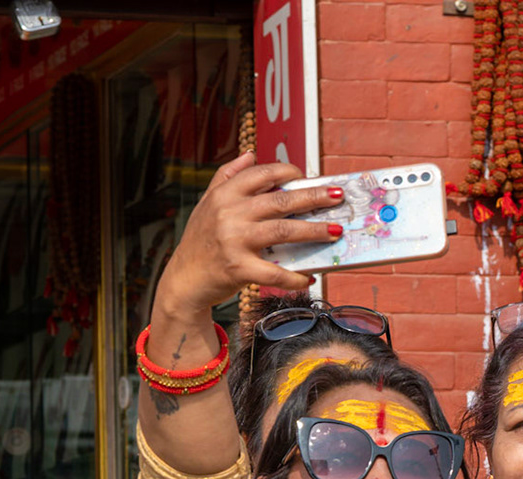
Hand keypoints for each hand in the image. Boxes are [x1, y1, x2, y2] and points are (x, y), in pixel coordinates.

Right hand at [154, 151, 344, 312]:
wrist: (184, 280)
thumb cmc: (200, 241)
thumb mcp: (207, 202)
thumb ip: (228, 176)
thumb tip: (250, 154)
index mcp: (225, 194)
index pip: (263, 173)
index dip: (289, 172)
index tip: (307, 177)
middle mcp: (230, 213)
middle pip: (281, 200)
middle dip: (314, 197)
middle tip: (338, 197)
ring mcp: (235, 240)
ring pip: (284, 231)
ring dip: (314, 231)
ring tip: (335, 231)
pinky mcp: (239, 268)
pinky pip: (275, 272)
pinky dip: (295, 276)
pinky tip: (310, 276)